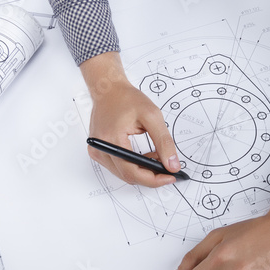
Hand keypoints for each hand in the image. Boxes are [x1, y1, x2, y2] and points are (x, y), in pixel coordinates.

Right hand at [80, 52, 179, 186]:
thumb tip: (172, 165)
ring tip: (157, 156)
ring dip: (143, 170)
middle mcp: (100, 148)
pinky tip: (146, 155)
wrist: (108, 89)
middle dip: (151, 175)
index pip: (132, 171)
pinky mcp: (98, 151)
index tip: (170, 177)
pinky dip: (135, 165)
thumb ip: (164, 142)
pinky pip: (119, 167)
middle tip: (168, 168)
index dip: (153, 179)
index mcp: (112, 139)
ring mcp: (97, 151)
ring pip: (124, 174)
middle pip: (128, 176)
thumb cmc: (127, 99)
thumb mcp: (152, 116)